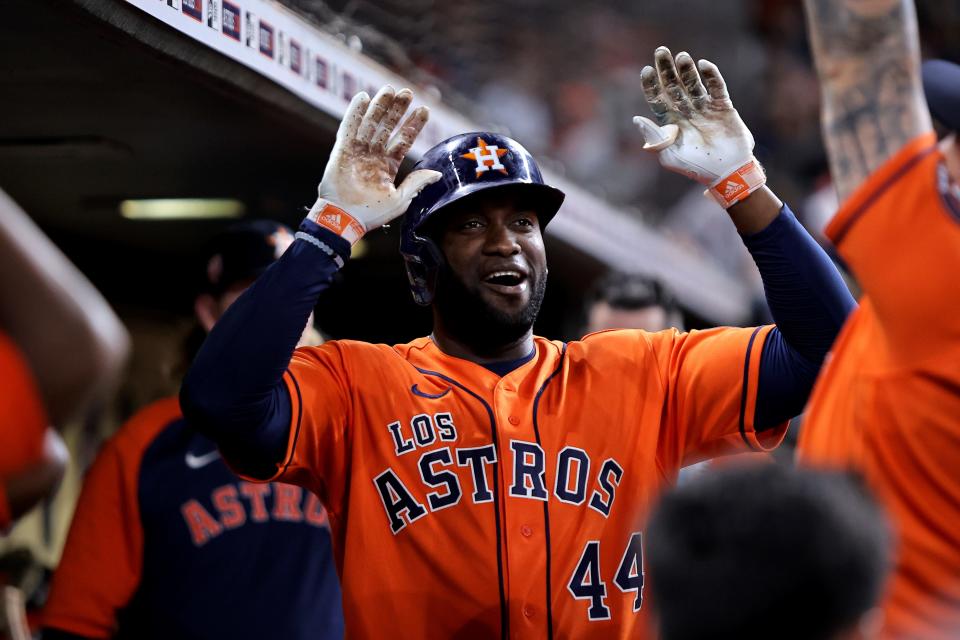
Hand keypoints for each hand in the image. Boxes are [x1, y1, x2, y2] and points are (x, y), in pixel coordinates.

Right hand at [308, 86, 441, 243]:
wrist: (345, 219)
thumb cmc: (372, 213)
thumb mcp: (401, 199)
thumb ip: (417, 183)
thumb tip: (437, 173)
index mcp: (388, 166)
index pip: (403, 141)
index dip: (413, 125)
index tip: (424, 110)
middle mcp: (374, 156)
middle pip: (387, 127)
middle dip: (397, 110)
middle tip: (407, 92)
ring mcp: (358, 152)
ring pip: (371, 124)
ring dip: (380, 106)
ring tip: (390, 90)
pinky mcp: (342, 151)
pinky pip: (349, 128)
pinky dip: (355, 113)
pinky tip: (363, 97)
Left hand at [633, 47, 764, 207]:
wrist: (726, 173)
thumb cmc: (695, 167)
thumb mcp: (669, 155)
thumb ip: (654, 137)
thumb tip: (635, 119)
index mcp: (670, 123)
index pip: (657, 99)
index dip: (651, 85)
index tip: (646, 70)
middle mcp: (685, 112)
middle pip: (673, 86)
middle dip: (666, 69)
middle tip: (661, 51)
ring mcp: (704, 108)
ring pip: (693, 84)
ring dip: (687, 70)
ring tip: (681, 57)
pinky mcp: (723, 107)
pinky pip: (716, 88)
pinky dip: (711, 76)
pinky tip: (703, 65)